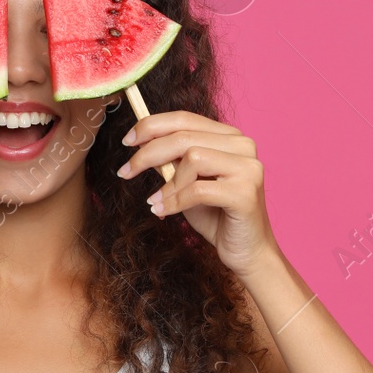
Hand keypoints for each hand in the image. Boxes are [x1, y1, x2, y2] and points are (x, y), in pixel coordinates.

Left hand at [116, 111, 276, 277]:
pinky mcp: (245, 192)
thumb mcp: (186, 184)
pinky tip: (164, 211)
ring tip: (158, 202)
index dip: (152, 126)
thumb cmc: (216, 217)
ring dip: (168, 183)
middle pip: (184, 137)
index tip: (127, 141)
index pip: (185, 119)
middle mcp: (243, 146)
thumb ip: (171, 162)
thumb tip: (141, 143)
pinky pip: (197, 189)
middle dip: (147, 154)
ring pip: (192, 158)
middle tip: (124, 172)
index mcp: (230, 137)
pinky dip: (175, 201)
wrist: (247, 253)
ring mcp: (248, 168)